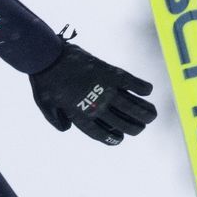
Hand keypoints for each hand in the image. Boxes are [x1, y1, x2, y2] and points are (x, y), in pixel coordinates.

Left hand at [28, 37, 156, 145]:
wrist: (47, 57)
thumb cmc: (44, 81)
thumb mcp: (45, 105)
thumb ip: (56, 119)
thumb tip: (68, 129)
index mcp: (81, 116)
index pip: (101, 133)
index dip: (112, 139)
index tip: (120, 139)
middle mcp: (96, 106)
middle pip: (122, 123)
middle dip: (134, 128)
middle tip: (141, 127)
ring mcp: (105, 90)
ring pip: (132, 106)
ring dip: (145, 112)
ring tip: (152, 115)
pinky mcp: (110, 73)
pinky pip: (132, 82)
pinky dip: (142, 87)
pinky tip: (148, 91)